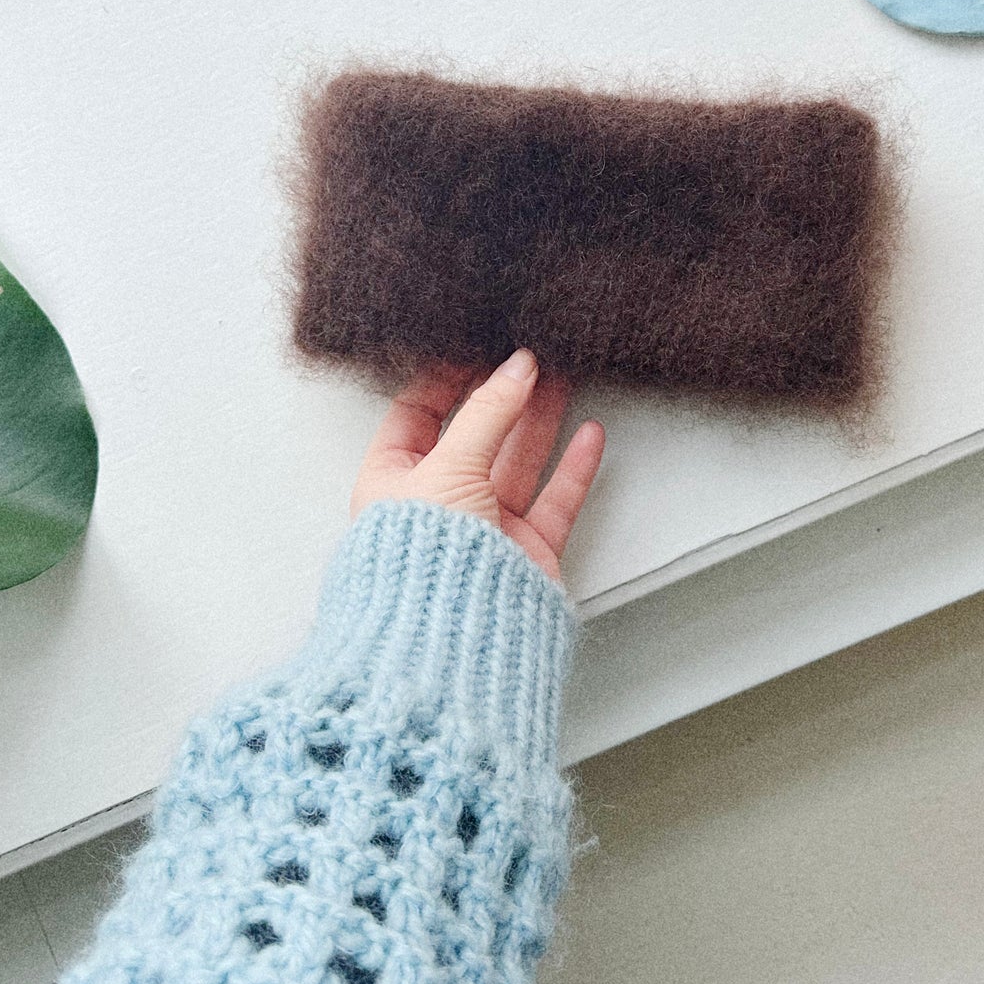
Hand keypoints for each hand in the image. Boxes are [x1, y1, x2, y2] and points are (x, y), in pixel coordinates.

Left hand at [351, 349, 604, 581]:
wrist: (454, 639)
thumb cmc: (422, 561)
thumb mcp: (447, 466)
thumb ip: (487, 412)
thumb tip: (516, 367)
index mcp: (394, 481)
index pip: (416, 414)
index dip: (445, 378)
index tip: (476, 344)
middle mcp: (438, 503)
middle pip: (476, 434)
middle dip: (505, 393)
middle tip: (532, 353)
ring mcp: (484, 528)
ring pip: (518, 460)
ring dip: (542, 418)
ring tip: (565, 374)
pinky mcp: (524, 553)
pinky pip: (554, 500)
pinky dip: (574, 468)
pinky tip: (589, 435)